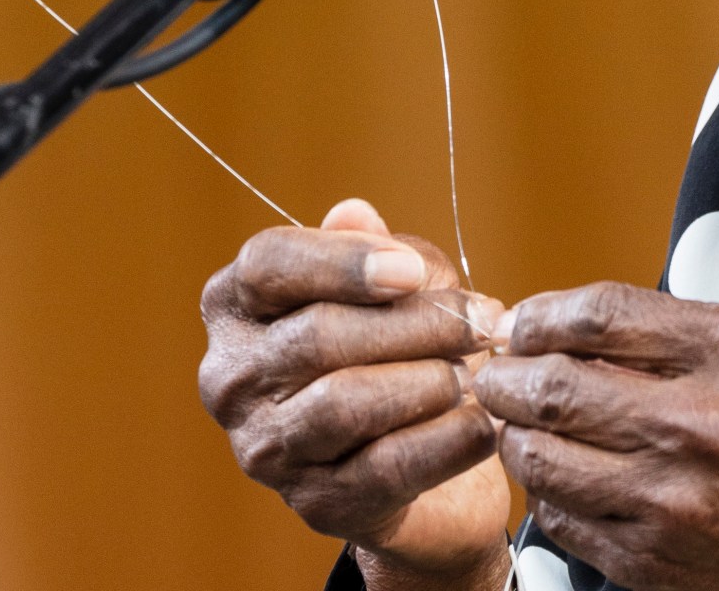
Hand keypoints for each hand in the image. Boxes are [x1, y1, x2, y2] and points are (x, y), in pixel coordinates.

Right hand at [198, 199, 510, 589]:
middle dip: (416, 324)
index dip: (341, 262)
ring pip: (345, 404)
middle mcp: (231, 378)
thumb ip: (377, 248)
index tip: (412, 271)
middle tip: (483, 319)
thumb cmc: (399, 349)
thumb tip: (354, 213)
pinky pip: (385, 467)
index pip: (267, 265)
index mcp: (236, 306)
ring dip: (429, 381)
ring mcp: (265, 448)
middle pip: (318, 336)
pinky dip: (446, 441)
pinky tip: (486, 424)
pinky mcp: (315, 504)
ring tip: (479, 372)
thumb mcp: (394, 287)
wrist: (426, 460)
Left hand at [474, 282, 718, 590]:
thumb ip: (682, 332)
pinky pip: (564, 520)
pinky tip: (568, 478)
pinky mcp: (656, 560)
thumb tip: (582, 329)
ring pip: (544, 459)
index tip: (526, 322)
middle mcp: (702, 424)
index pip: (601, 316)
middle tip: (497, 373)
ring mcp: (674, 500)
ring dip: (517, 436)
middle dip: (506, 375)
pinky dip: (551, 494)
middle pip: (554, 387)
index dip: (543, 314)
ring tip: (522, 425)